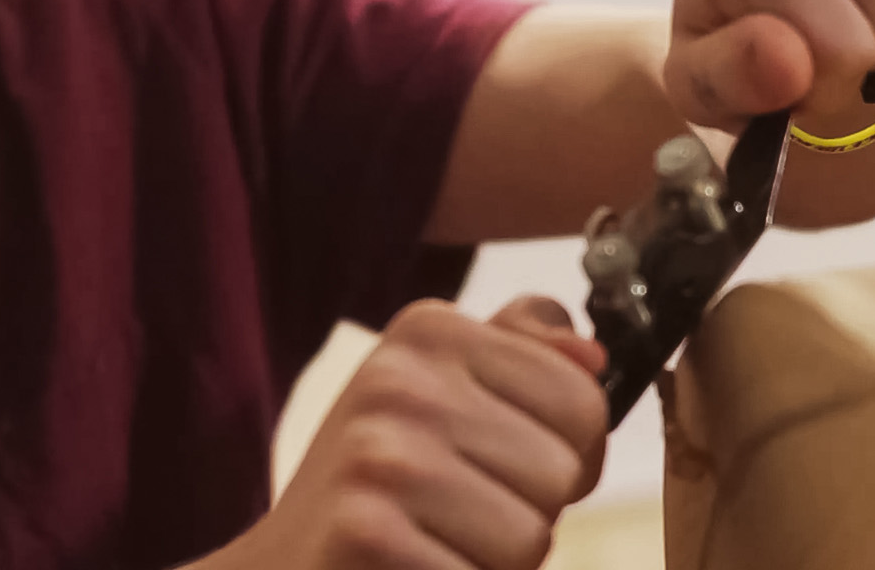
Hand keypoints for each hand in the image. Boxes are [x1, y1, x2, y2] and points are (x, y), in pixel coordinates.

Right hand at [212, 297, 607, 569]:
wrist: (282, 566)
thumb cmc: (379, 484)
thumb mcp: (436, 391)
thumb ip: (521, 354)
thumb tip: (592, 354)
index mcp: (426, 329)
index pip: (583, 400)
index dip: (568, 453)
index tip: (504, 465)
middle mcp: (397, 380)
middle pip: (563, 471)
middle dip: (529, 512)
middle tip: (456, 513)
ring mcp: (379, 458)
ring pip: (533, 536)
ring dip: (496, 561)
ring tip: (434, 543)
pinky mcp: (367, 534)